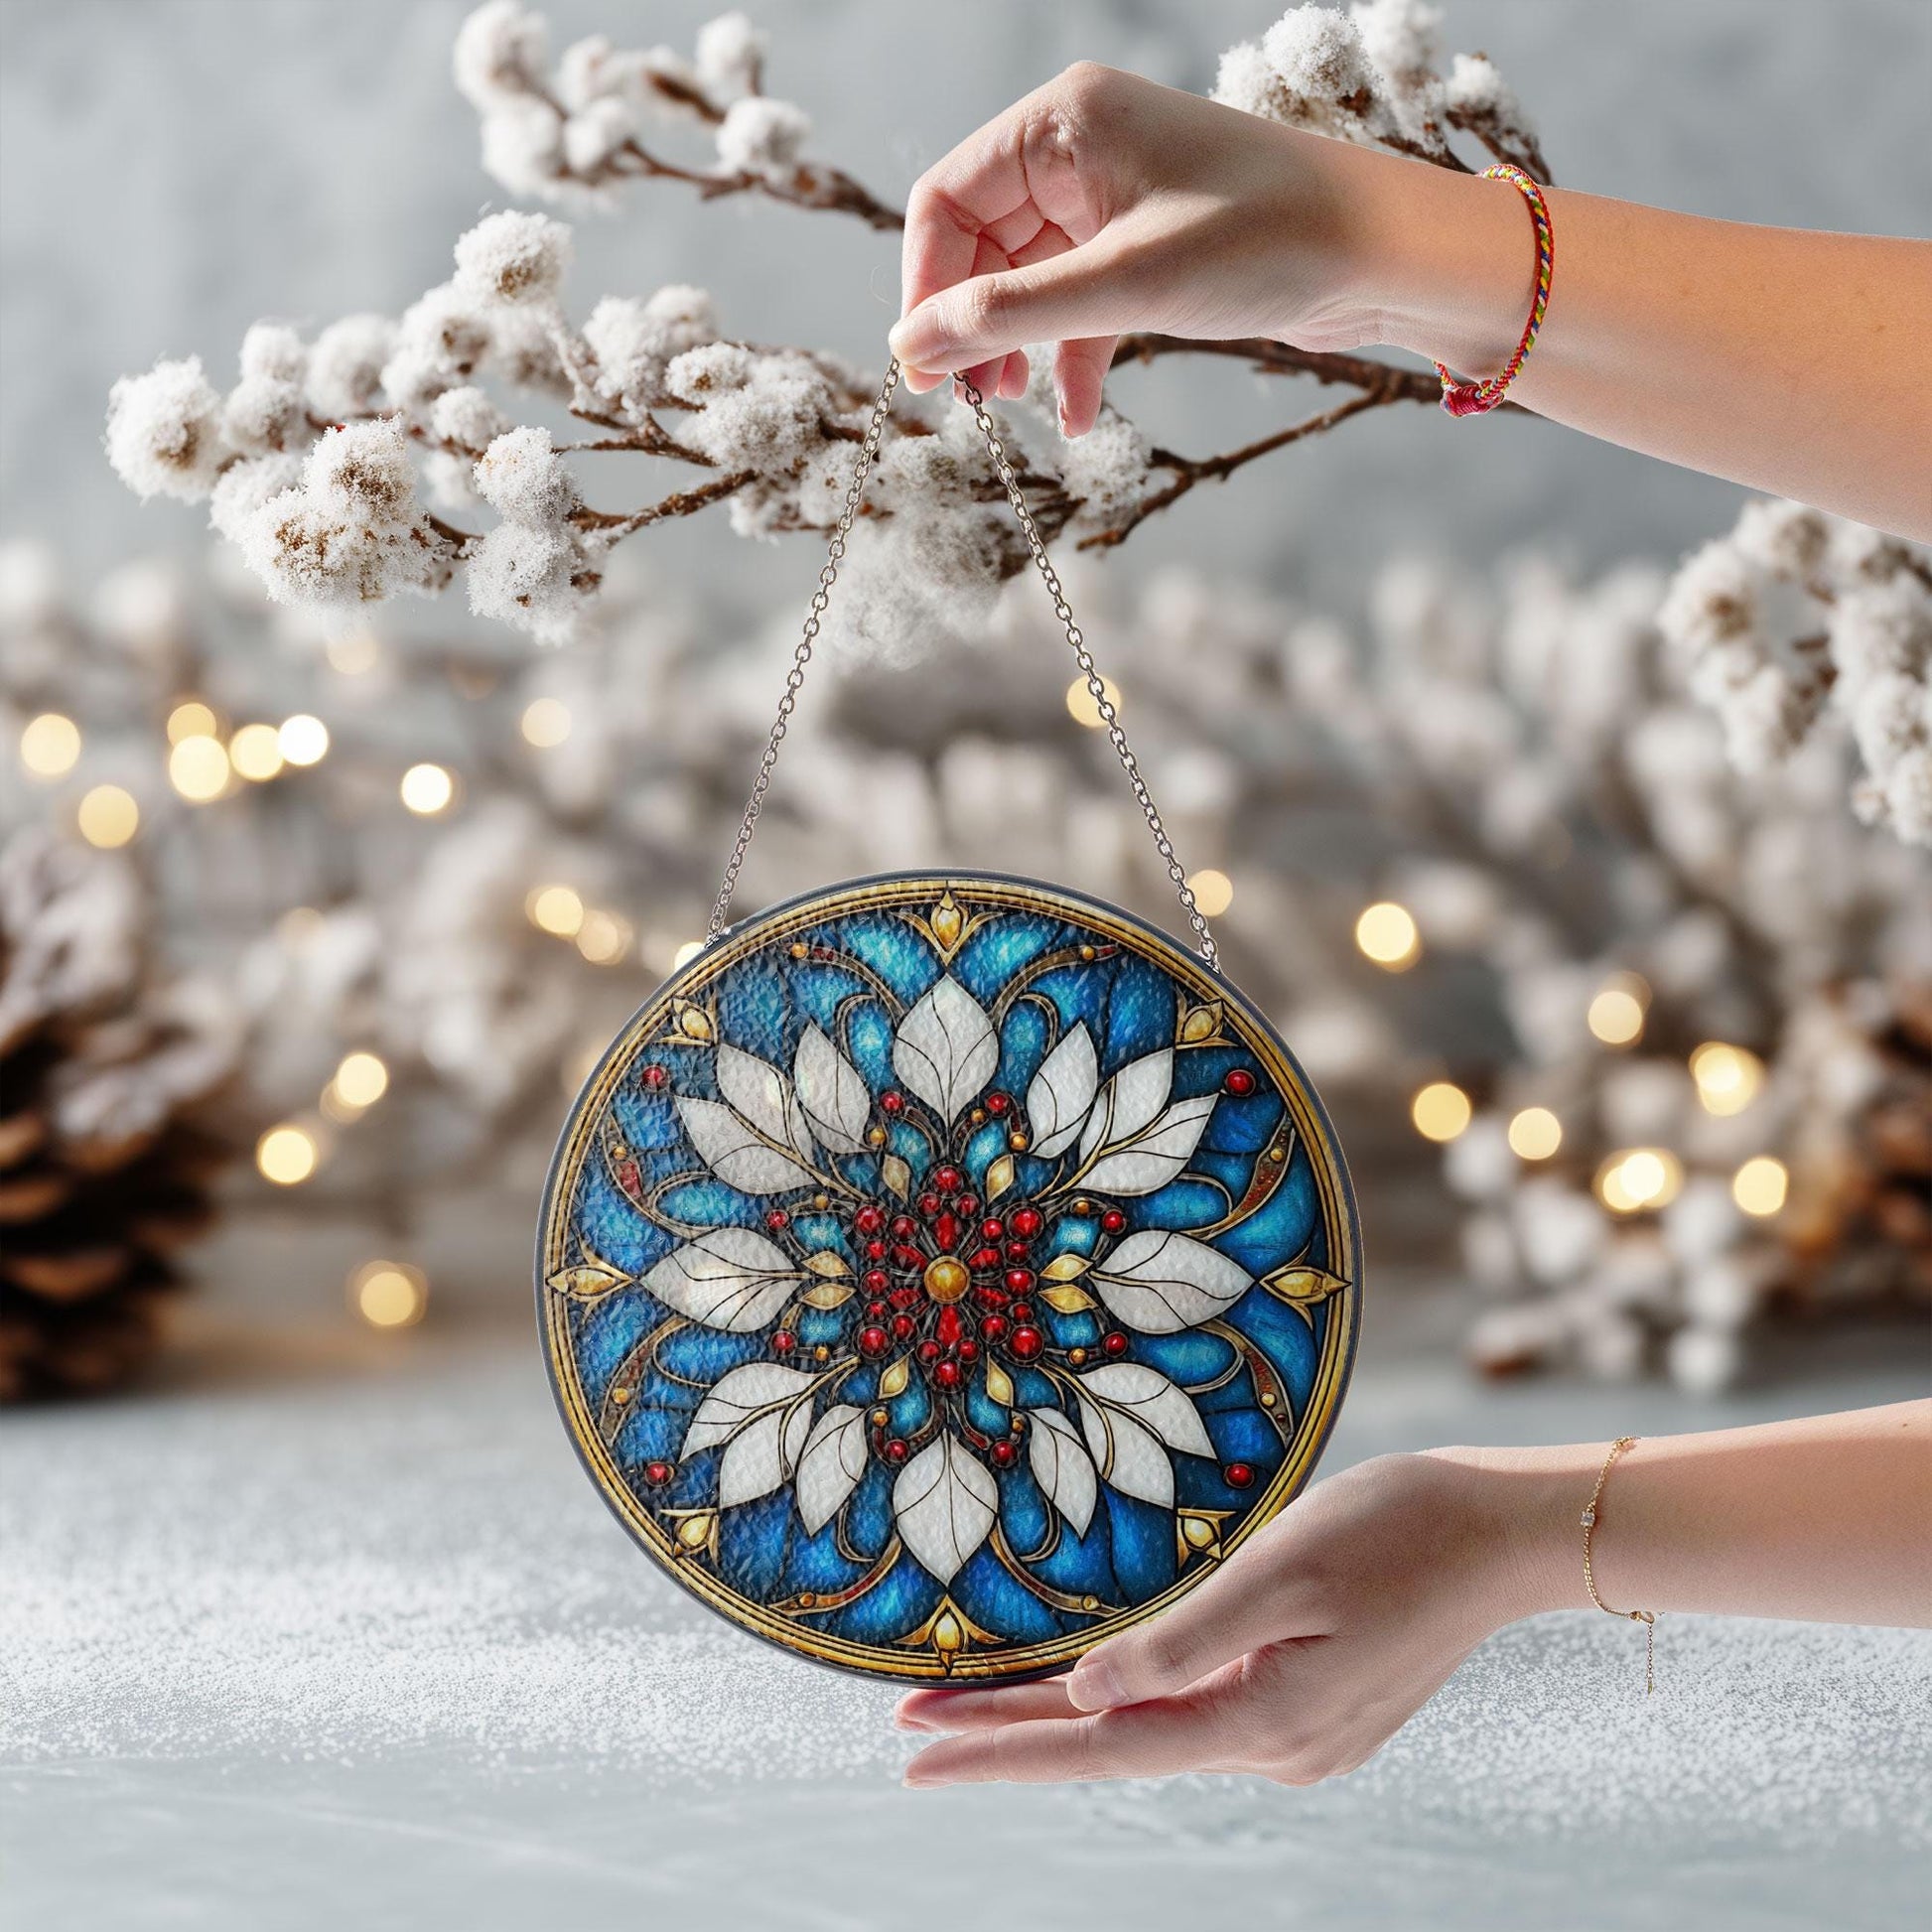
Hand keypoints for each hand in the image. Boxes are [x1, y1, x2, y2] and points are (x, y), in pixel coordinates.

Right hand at [888, 64, 1508, 434]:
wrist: (1386, 254)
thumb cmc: (1265, 240)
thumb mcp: (1122, 283)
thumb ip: (1008, 317)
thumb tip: (911, 349)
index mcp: (1064, 122)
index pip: (947, 200)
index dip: (925, 287)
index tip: (922, 370)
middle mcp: (1082, 149)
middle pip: (981, 243)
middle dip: (974, 325)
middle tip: (971, 405)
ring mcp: (1116, 198)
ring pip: (1029, 280)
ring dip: (1019, 349)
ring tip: (1016, 412)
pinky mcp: (1150, 244)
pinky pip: (1080, 301)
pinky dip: (1073, 357)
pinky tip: (1079, 419)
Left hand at [896, 1449, 1543, 1787]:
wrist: (1503, 1532)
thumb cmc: (1395, 1528)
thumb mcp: (1281, 1571)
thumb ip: (1182, 1643)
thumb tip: (1084, 1697)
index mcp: (1263, 1721)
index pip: (1098, 1745)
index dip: (999, 1748)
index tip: (914, 1751)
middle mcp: (1276, 1749)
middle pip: (1113, 1743)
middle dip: (1008, 1733)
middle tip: (910, 1721)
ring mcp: (1300, 1737)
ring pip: (1152, 1728)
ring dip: (1064, 1714)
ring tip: (975, 1696)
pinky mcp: (1314, 1708)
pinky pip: (1196, 1709)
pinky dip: (1131, 1698)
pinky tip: (1096, 1681)